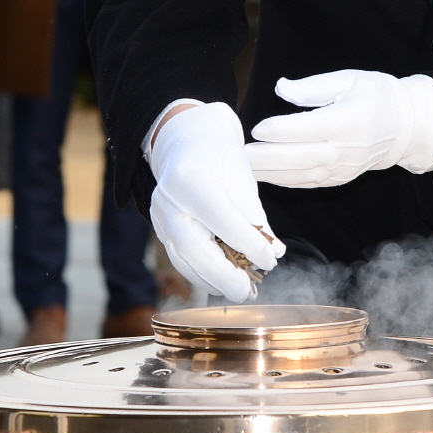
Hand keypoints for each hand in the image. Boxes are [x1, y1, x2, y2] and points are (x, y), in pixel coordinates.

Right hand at [147, 101, 284, 301]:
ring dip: (213, 280)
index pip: (222, 218)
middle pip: (192, 247)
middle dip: (223, 275)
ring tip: (241, 290)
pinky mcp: (159, 229)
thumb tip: (273, 252)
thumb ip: (255, 215)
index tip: (270, 260)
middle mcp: (168, 200)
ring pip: (183, 259)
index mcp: (191, 178)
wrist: (186, 141)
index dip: (248, 243)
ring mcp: (158, 216)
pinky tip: (222, 282)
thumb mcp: (241, 177)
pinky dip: (202, 274)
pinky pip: (179, 259)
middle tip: (247, 291)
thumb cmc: (219, 156)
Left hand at [245, 70, 432, 187]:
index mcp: (351, 119)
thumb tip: (282, 89)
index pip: (312, 128)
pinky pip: (308, 183)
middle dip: (268, 158)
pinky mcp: (340, 178)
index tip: (257, 128)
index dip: (283, 129)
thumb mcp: (349, 79)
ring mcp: (344, 167)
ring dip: (270, 173)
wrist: (406, 128)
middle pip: (302, 157)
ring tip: (242, 168)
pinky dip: (284, 182)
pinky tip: (264, 177)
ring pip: (302, 174)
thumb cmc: (376, 96)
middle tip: (238, 154)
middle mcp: (347, 148)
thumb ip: (313, 86)